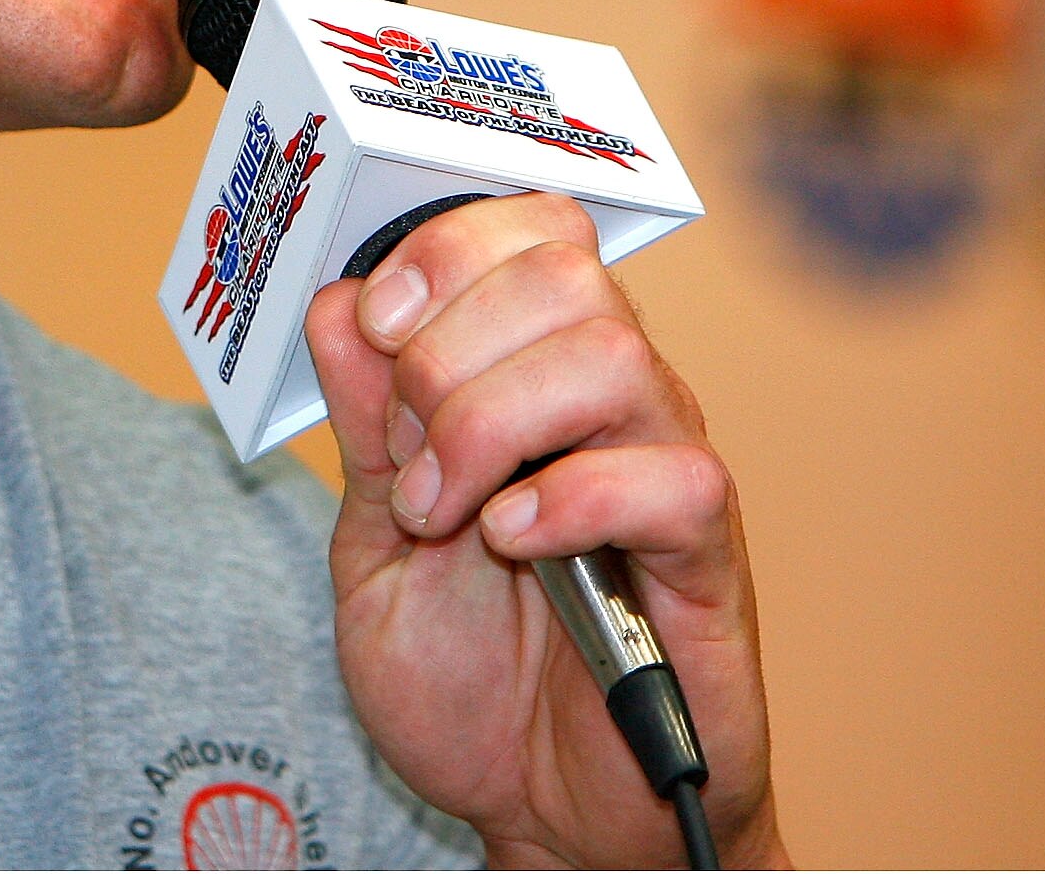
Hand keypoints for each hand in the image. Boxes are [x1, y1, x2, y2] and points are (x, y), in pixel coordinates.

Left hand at [303, 193, 787, 868]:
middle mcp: (613, 403)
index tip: (376, 321)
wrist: (544, 815)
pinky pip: (673, 479)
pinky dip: (569, 500)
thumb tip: (339, 304)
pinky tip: (510, 544)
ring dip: (494, 424)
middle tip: (407, 451)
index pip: (530, 229)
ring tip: (449, 512)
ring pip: (614, 355)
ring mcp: (665, 472)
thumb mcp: (375, 544)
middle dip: (449, 347)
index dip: (449, 248)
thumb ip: (361, 430)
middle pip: (565, 272)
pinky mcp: (705, 559)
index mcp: (534, 372)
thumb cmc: (471, 677)